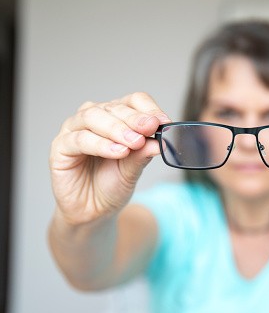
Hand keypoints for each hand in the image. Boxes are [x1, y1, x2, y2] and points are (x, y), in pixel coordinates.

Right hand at [50, 92, 169, 224]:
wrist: (94, 211)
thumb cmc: (112, 184)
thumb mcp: (134, 168)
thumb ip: (144, 152)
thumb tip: (161, 140)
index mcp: (116, 117)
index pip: (134, 101)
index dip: (150, 109)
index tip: (164, 122)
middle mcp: (94, 118)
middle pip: (115, 108)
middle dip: (135, 119)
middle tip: (151, 128)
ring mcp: (74, 130)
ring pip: (94, 117)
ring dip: (117, 129)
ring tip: (135, 143)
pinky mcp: (60, 147)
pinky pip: (79, 139)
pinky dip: (101, 144)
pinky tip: (118, 152)